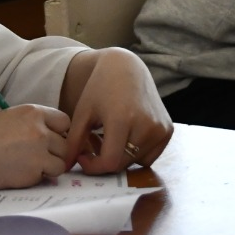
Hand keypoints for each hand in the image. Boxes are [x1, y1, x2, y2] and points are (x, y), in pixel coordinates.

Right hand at [0, 104, 70, 189]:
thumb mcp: (8, 118)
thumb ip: (31, 124)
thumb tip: (50, 135)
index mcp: (32, 112)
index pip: (64, 121)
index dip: (58, 132)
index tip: (48, 140)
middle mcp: (40, 130)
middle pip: (65, 143)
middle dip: (54, 152)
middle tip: (36, 157)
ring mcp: (38, 152)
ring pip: (61, 163)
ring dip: (49, 167)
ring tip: (28, 167)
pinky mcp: (33, 172)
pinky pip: (47, 177)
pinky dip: (38, 178)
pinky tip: (19, 174)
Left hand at [61, 48, 173, 173]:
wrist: (126, 68)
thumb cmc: (100, 88)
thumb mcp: (83, 112)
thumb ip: (74, 142)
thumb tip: (66, 167)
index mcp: (123, 119)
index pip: (110, 162)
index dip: (93, 166)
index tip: (83, 156)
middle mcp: (146, 125)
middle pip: (122, 164)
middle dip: (104, 160)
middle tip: (94, 144)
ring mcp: (160, 129)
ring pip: (135, 162)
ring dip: (120, 157)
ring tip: (109, 137)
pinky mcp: (167, 131)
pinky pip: (149, 156)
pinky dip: (136, 153)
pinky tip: (126, 135)